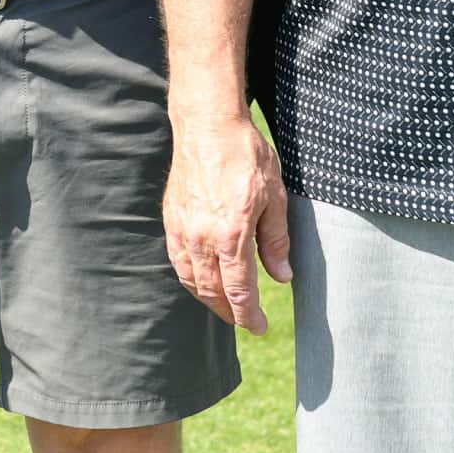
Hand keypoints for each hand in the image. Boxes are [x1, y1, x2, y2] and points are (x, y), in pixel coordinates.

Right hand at [163, 95, 290, 332]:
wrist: (207, 125)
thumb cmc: (246, 155)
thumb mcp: (274, 196)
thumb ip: (275, 240)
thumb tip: (282, 277)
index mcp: (231, 233)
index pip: (239, 291)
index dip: (249, 315)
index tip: (259, 327)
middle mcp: (202, 237)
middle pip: (212, 292)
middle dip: (229, 313)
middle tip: (244, 321)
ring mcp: (183, 229)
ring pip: (191, 280)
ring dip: (208, 299)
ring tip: (224, 306)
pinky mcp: (172, 219)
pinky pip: (178, 260)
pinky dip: (190, 278)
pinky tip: (201, 280)